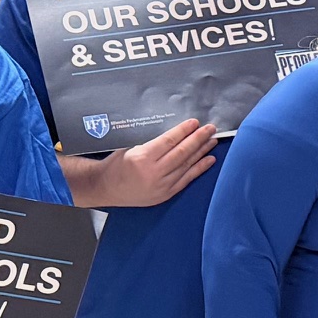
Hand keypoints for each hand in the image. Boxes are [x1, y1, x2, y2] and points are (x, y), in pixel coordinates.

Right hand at [86, 119, 217, 207]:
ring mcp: (161, 186)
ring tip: (212, 140)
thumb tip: (176, 134)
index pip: (169, 141)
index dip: (184, 131)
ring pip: (187, 165)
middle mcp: (154, 173)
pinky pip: (187, 179)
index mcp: (142, 158)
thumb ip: (152, 144)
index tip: (195, 122)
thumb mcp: (129, 148)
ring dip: (202, 151)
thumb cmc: (115, 166)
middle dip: (198, 139)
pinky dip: (199, 168)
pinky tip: (209, 159)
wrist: (104, 188)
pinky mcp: (166, 194)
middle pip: (181, 152)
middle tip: (210, 128)